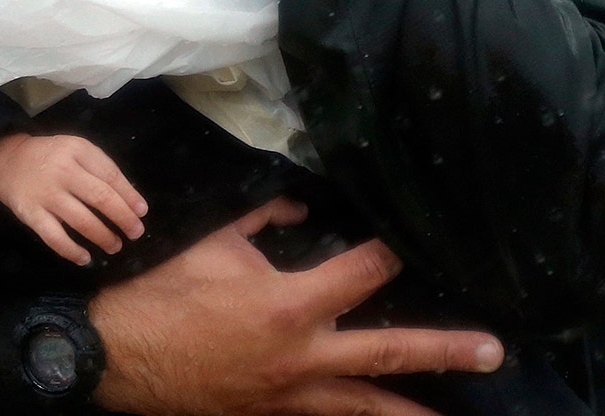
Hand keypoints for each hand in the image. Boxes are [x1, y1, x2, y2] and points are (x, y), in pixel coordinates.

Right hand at [0, 132, 147, 263]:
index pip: (110, 175)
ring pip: (80, 220)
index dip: (129, 195)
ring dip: (102, 236)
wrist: (6, 161)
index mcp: (77, 150)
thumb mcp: (76, 149)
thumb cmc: (51, 157)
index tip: (142, 212)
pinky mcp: (30, 213)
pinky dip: (70, 250)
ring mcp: (45, 193)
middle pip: (100, 197)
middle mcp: (62, 171)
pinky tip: (85, 258)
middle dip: (122, 218)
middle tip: (135, 233)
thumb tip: (129, 199)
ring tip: (115, 246)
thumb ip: (100, 168)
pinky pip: (53, 236)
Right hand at [89, 198, 503, 415]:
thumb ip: (265, 223)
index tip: (416, 240)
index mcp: (290, 305)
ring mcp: (288, 396)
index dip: (393, 252)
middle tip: (492, 352)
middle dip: (444, 349)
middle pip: (388, 351)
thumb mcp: (215, 243)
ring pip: (364, 406)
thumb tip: (299, 209)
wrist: (112, 359)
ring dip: (412, 413)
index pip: (364, 272)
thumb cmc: (162, 294)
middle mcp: (302, 356)